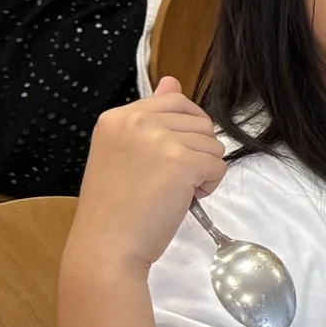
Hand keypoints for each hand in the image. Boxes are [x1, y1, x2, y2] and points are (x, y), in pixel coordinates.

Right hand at [71, 78, 227, 269]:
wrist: (106, 246)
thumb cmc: (115, 207)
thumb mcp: (126, 152)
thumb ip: (151, 116)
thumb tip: (173, 80)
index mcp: (117, 117)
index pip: (175, 101)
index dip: (185, 131)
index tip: (168, 157)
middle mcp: (136, 121)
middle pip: (200, 122)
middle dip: (196, 152)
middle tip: (169, 179)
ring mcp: (158, 139)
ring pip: (213, 144)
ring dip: (202, 171)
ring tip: (171, 191)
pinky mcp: (181, 162)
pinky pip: (218, 166)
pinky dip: (209, 186)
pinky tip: (181, 200)